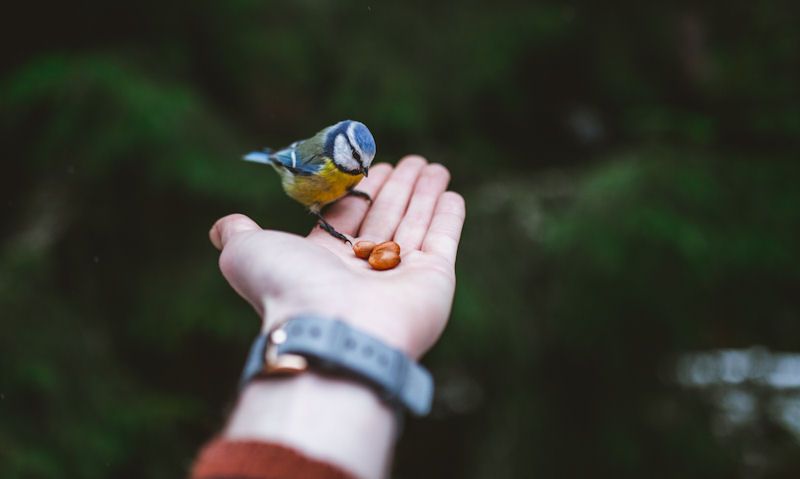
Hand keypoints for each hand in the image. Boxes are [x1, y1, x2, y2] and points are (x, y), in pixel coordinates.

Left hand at [209, 155, 464, 357]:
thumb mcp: (247, 252)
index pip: (349, 217)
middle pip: (385, 217)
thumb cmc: (288, 287)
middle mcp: (364, 270)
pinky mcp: (434, 280)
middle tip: (412, 160)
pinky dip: (448, 217)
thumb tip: (221, 226)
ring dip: (425, 194)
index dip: (362, 190)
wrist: (330, 328)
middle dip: (398, 187)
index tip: (374, 165)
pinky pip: (442, 240)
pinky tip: (450, 193)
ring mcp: (401, 276)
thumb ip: (238, 233)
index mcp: (325, 261)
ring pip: (415, 224)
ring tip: (434, 166)